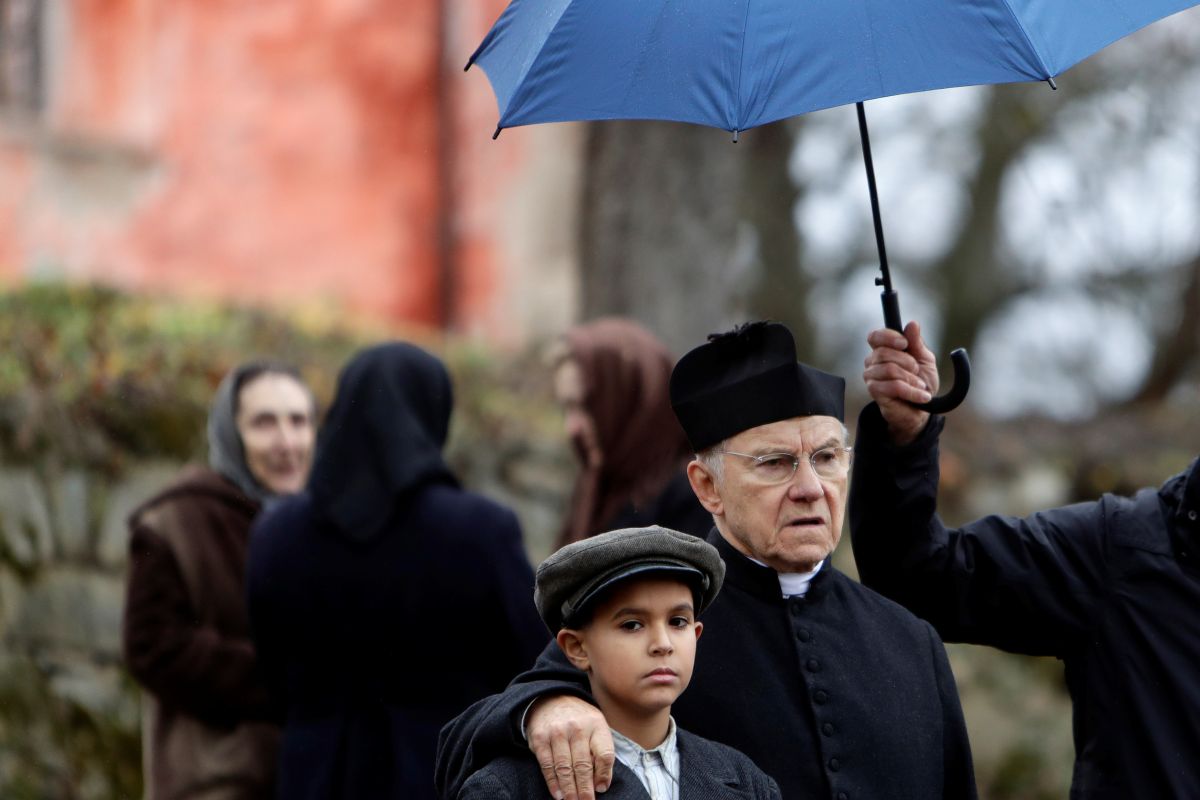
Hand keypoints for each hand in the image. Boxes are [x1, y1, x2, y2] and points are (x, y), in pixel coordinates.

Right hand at [527, 695, 613, 799]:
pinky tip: (558, 794)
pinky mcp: (540, 738)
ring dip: (569, 789)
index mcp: (596, 725)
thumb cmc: (579, 720)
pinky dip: (552, 782)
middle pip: (583, 765)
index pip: (604, 754)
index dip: (604, 774)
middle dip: (585, 789)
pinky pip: (547, 765)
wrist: (551, 699)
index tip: (601, 789)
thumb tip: (601, 784)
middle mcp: (577, 728)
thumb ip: (601, 751)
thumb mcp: (596, 726)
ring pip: (564, 767)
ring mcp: (557, 732)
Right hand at [863, 321, 938, 444]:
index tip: (904, 343)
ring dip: (911, 378)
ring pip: (889, 369)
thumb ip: (917, 343)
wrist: (921, 409)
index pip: (875, 336)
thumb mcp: (924, 360)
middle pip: (884, 352)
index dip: (888, 336)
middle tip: (917, 371)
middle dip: (907, 361)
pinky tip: (922, 396)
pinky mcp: (875, 392)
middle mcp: (873, 362)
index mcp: (883, 350)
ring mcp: (871, 377)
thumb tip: (912, 324)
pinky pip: (894, 386)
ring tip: (920, 386)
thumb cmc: (921, 382)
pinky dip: (912, 391)